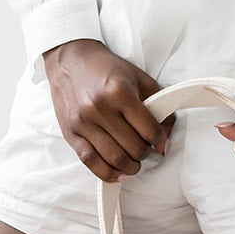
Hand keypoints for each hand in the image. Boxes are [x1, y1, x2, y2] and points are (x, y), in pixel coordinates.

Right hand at [42, 38, 175, 182]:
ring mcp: (84, 123)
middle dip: (145, 154)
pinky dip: (108, 174)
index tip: (158, 139)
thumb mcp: (139, 79)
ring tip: (134, 162)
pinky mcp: (71, 134)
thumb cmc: (108, 70)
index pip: (149, 130)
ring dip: (130, 167)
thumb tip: (164, 144)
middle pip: (133, 148)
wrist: (70, 60)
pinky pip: (91, 163)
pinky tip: (119, 173)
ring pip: (114, 159)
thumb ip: (158, 108)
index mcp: (119, 92)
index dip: (159, 139)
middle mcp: (100, 108)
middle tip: (145, 149)